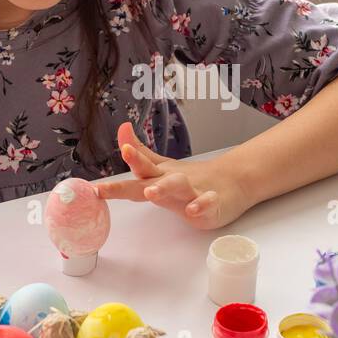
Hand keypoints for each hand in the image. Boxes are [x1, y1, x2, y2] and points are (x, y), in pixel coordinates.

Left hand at [92, 122, 253, 229]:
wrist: (232, 182)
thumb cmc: (192, 178)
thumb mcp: (162, 167)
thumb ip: (140, 153)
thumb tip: (122, 128)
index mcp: (160, 174)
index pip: (140, 167)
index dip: (129, 160)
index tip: (116, 156)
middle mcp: (173, 180)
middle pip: (149, 179)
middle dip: (126, 186)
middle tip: (106, 189)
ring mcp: (193, 191)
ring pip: (178, 187)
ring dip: (164, 189)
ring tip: (151, 193)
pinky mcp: (211, 205)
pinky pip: (206, 204)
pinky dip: (201, 206)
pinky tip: (193, 209)